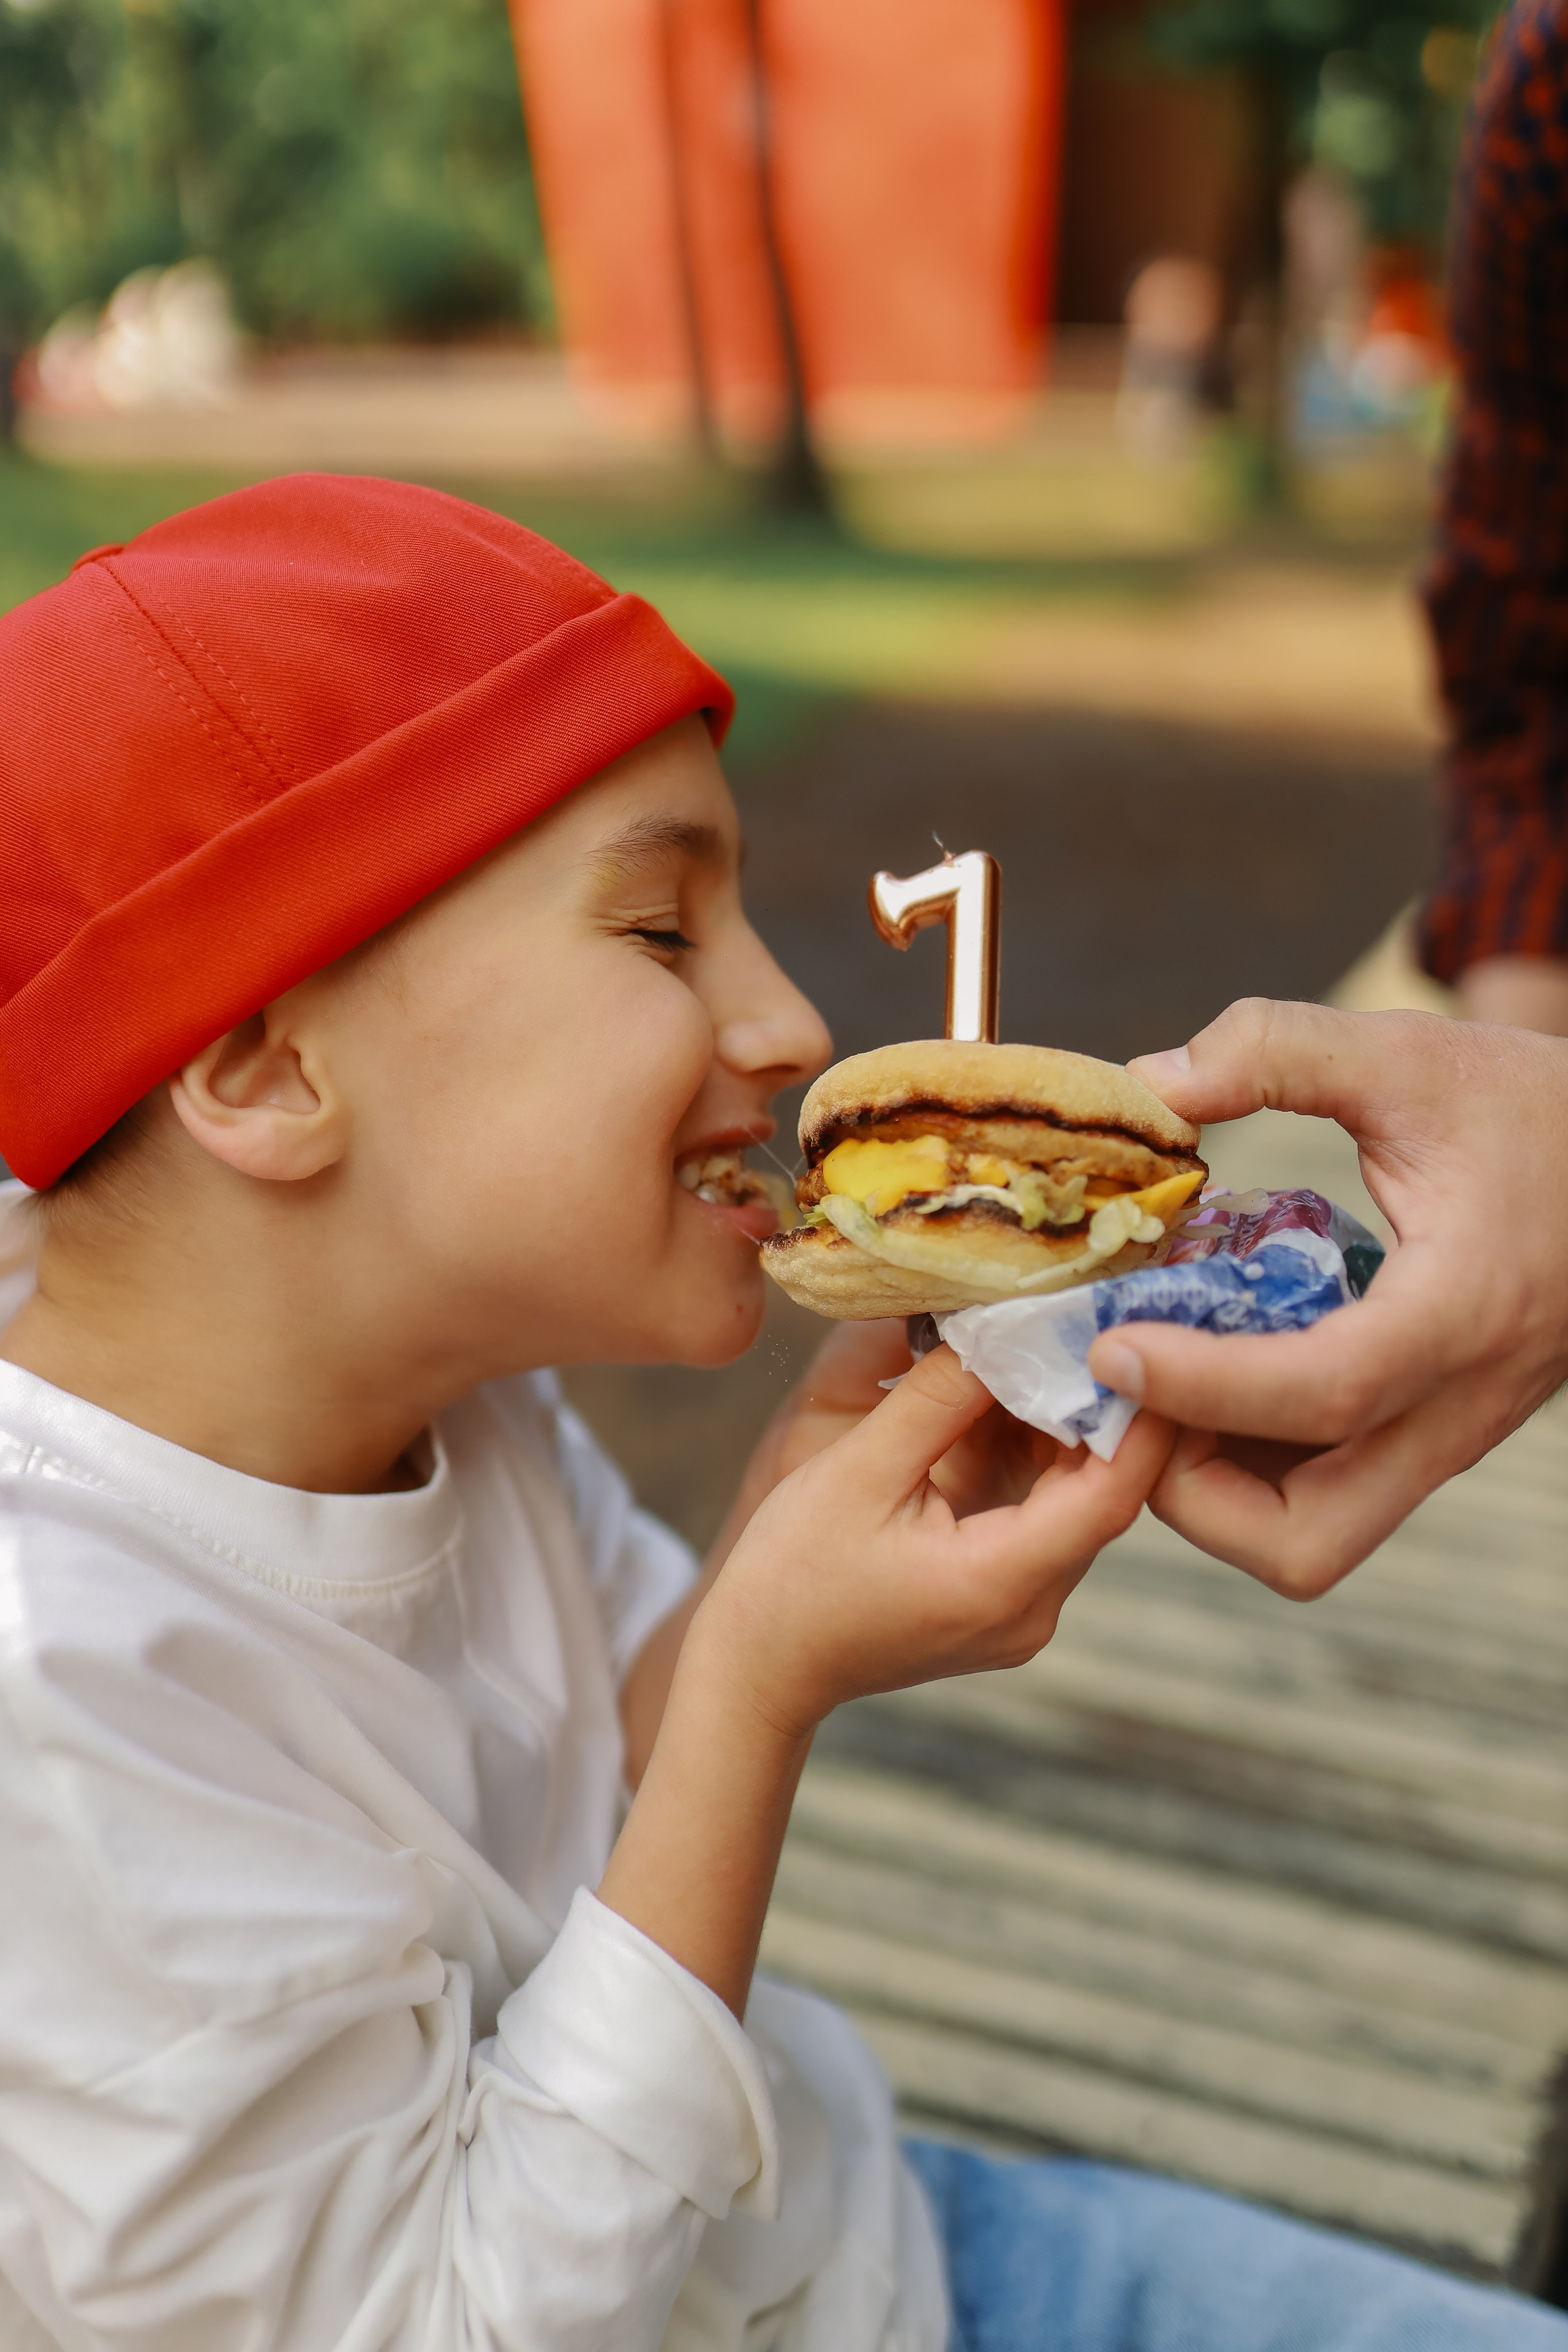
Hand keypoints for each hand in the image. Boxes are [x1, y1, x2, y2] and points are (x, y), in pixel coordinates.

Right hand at [606, 1347, 1169, 2014]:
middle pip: (1105, 1494)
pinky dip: (1042, 1463)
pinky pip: (1049, 1524)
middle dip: (1105, 1406)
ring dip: (1071, 1429)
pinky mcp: (1007, 1606)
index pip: (1114, 1491)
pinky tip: (1017, 1402)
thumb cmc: (792, 1574)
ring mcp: (1025, 1616)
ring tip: (1057, 1344)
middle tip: (1099, 1319)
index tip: (1142, 1336)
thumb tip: (1002, 1322)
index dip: (1140, 1413)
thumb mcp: (860, 1469)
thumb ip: (937, 1397)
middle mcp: (1034, 1611)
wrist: (761, 1667)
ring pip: (1079, 1506)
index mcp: (1001, 1582)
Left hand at [1084, 998, 1567, 1595]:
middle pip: (1306, 1539)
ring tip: (1163, 1369)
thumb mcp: (1410, 1052)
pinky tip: (1216, 1360)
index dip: (1202, 1386)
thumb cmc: (1534, 1110)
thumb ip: (1278, 1050)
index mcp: (1462, 1312)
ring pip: (1312, 1534)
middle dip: (1192, 1492)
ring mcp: (1443, 1434)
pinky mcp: (1427, 1434)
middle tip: (1137, 1384)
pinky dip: (1249, 1455)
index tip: (1113, 1345)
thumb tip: (1151, 1081)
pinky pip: (1325, 1490)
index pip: (1326, 1394)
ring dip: (1213, 1480)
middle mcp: (1456, 1404)